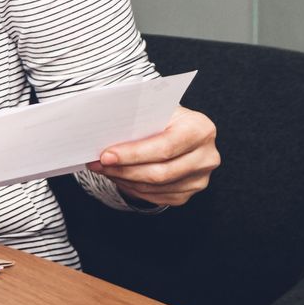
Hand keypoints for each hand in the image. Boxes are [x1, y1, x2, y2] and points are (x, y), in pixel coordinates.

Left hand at [88, 106, 218, 206]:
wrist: (180, 128)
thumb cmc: (164, 115)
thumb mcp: (156, 108)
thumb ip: (137, 118)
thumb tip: (102, 130)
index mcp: (200, 129)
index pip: (164, 147)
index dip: (133, 154)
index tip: (105, 155)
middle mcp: (206, 156)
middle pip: (160, 172)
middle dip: (123, 170)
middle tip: (97, 164)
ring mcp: (200, 177)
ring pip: (156, 187)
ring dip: (124, 180)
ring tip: (102, 169)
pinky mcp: (190, 191)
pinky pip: (157, 196)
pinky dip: (133, 188)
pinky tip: (118, 177)